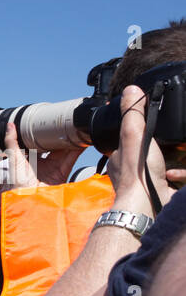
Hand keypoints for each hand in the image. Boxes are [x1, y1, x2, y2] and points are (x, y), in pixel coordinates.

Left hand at [1, 121, 85, 190]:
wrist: (29, 199)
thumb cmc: (18, 183)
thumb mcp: (14, 159)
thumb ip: (12, 143)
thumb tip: (10, 125)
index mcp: (30, 159)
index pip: (39, 143)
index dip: (44, 134)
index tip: (49, 122)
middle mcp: (43, 163)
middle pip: (54, 145)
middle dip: (60, 135)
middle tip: (64, 122)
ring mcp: (54, 167)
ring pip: (65, 149)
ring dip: (70, 139)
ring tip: (75, 127)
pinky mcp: (62, 172)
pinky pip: (71, 158)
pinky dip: (77, 149)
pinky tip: (81, 140)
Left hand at [107, 84, 183, 214]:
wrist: (147, 205)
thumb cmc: (138, 174)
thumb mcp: (134, 136)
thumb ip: (132, 115)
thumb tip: (131, 90)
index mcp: (119, 155)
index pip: (126, 135)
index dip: (137, 126)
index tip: (148, 120)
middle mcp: (129, 169)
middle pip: (146, 149)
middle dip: (158, 144)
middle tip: (167, 141)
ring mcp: (144, 181)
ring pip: (161, 164)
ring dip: (170, 160)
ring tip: (172, 158)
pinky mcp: (160, 190)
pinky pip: (172, 177)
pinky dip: (177, 174)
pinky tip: (173, 174)